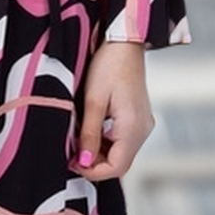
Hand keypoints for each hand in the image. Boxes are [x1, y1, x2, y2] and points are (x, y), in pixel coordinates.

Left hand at [71, 40, 154, 181]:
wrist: (124, 43)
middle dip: (94, 163)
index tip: (72, 162)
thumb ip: (88, 135)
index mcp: (133, 128)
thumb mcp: (93, 101)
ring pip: (120, 153)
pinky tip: (90, 130)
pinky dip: (105, 142)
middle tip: (72, 153)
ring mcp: (142, 124)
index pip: (116, 167)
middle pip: (119, 163)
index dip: (92, 171)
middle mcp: (142, 130)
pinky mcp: (138, 118)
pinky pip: (122, 140)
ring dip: (98, 152)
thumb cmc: (110, 66)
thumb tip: (83, 162)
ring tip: (78, 138)